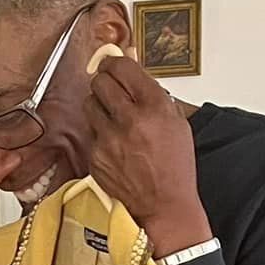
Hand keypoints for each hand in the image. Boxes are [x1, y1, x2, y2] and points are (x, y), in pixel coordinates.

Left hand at [81, 55, 210, 255]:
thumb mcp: (174, 121)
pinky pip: (89, 131)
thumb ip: (151, 91)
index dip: (114, 63)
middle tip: (110, 87)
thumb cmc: (173, 164)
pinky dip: (98, 131)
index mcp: (154, 107)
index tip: (112, 63)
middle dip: (104, 81)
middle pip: (100, 82)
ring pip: (89, 104)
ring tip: (113, 116)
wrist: (163, 202)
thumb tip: (132, 62)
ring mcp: (109, 139)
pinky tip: (113, 141)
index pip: (122, 68)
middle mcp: (130, 120)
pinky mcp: (95, 155)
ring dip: (99, 105)